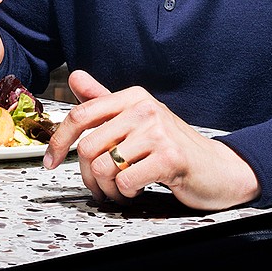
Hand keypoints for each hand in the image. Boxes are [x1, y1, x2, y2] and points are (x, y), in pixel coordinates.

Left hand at [43, 69, 260, 210]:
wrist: (219, 169)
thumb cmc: (173, 147)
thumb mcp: (138, 119)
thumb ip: (105, 100)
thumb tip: (74, 76)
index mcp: (133, 97)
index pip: (81, 115)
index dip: (59, 140)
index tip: (51, 161)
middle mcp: (144, 109)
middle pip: (89, 147)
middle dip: (88, 176)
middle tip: (100, 187)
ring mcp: (158, 132)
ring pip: (105, 167)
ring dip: (107, 189)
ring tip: (119, 191)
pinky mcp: (170, 158)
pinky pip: (126, 181)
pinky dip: (126, 194)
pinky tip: (137, 190)